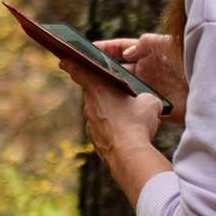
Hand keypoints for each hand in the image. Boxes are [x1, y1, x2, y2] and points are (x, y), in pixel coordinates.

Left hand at [54, 55, 170, 204]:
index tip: (64, 61)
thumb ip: (146, 97)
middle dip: (104, 93)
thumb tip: (148, 102)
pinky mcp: (95, 141)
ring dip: (109, 114)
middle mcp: (89, 105)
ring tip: (129, 118)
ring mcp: (90, 124)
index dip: (72, 64)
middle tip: (119, 95)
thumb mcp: (150, 102)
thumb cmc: (137, 122)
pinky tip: (126, 135)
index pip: (80, 71)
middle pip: (93, 94)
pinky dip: (111, 131)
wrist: (129, 154)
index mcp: (99, 88)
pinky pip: (102, 131)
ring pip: (98, 114)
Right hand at [97, 34, 186, 124]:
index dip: (106, 49)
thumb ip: (147, 44)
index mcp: (149, 54)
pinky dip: (130, 111)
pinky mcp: (161, 109)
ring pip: (127, 92)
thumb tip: (128, 51)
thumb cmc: (191, 61)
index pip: (122, 49)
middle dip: (104, 73)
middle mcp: (149, 72)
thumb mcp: (168, 45)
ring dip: (115, 94)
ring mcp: (153, 90)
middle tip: (84, 74)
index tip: (88, 50)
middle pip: (120, 72)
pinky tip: (118, 112)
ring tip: (94, 95)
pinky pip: (141, 110)